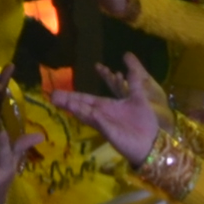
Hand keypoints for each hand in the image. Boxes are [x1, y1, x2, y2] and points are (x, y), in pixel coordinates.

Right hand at [46, 53, 167, 163]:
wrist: (152, 142)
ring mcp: (105, 124)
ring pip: (87, 113)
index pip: (87, 99)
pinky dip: (91, 116)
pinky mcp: (111, 132)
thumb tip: (128, 61)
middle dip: (68, 100)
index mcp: (107, 107)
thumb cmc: (144, 122)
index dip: (74, 95)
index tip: (58, 91)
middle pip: (82, 106)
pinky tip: (81, 110)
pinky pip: (99, 122)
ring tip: (60, 100)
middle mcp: (102, 115)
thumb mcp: (138, 97)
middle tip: (52, 95)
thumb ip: (133, 81)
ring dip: (75, 107)